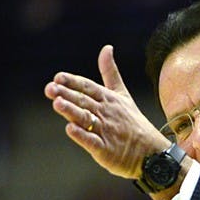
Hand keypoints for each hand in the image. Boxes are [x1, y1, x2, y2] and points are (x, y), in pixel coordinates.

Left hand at [45, 45, 169, 179]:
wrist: (149, 151)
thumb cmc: (132, 122)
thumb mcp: (122, 94)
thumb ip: (110, 72)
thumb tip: (107, 48)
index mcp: (109, 99)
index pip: (88, 87)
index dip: (73, 82)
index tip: (58, 77)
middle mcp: (106, 113)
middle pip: (84, 101)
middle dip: (66, 94)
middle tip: (50, 88)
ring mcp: (106, 132)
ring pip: (87, 119)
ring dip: (72, 110)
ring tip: (57, 103)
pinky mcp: (106, 150)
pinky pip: (93, 142)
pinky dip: (82, 135)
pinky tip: (70, 129)